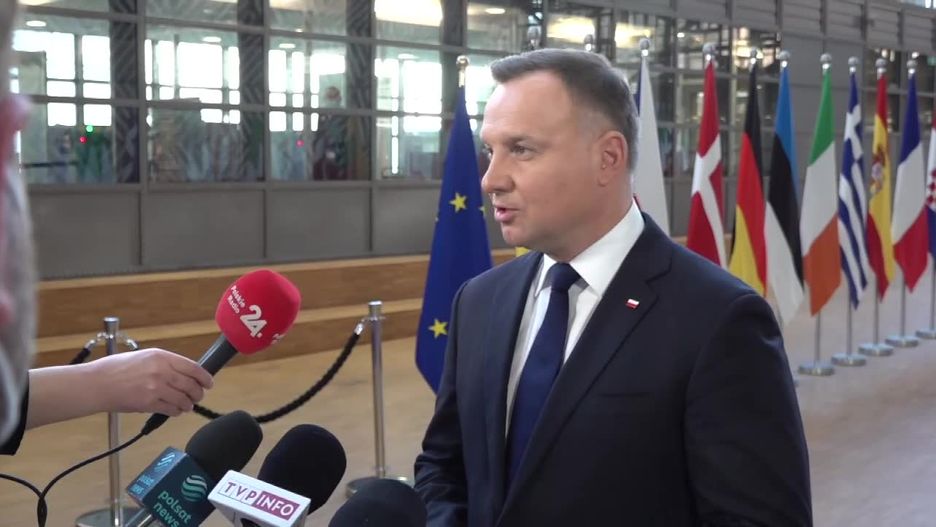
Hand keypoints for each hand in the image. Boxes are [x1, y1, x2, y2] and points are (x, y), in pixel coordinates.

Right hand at [87, 348, 213, 416]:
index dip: (205, 377)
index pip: (193, 367)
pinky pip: (171, 410)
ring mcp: (155, 388)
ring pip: (183, 400)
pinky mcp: (148, 403)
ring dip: (188, 404)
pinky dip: (176, 412)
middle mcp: (161, 371)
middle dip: (198, 393)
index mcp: (161, 356)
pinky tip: (175, 410)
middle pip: (191, 385)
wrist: (96, 384)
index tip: (209, 383)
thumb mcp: (144, 357)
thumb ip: (165, 363)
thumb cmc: (116, 369)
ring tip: (186, 405)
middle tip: (197, 396)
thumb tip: (184, 373)